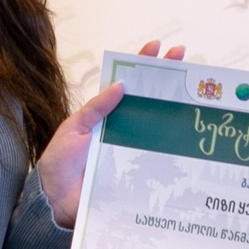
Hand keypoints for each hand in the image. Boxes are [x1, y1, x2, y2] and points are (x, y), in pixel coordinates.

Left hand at [40, 39, 185, 228]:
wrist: (55, 201)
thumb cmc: (59, 162)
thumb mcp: (73, 129)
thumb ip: (96, 109)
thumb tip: (121, 85)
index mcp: (107, 116)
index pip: (128, 84)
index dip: (143, 64)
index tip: (159, 47)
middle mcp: (124, 130)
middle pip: (150, 99)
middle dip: (167, 76)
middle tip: (183, 55)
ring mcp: (133, 151)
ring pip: (159, 126)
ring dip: (177, 108)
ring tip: (194, 89)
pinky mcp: (138, 173)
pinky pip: (158, 159)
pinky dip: (176, 150)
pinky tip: (191, 138)